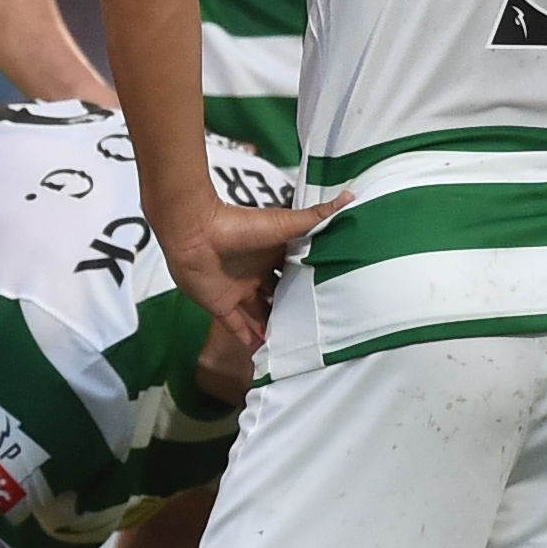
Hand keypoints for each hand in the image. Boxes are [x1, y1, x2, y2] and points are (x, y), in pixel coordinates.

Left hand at [159, 185, 340, 361]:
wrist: (195, 232)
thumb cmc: (240, 225)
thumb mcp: (285, 223)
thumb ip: (316, 216)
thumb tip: (351, 195)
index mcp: (273, 255)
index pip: (295, 274)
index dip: (309, 286)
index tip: (331, 300)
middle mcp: (256, 275)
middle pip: (278, 297)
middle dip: (292, 310)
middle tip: (314, 329)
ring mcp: (238, 291)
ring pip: (260, 315)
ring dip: (273, 328)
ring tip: (294, 346)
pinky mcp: (220, 305)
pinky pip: (236, 327)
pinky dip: (248, 340)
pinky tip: (264, 352)